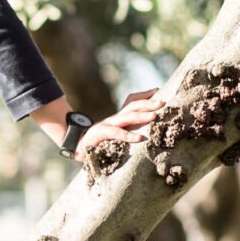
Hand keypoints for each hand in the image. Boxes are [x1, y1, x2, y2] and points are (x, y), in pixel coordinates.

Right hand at [29, 91, 163, 162]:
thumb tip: (146, 133)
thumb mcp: (116, 135)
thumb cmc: (100, 144)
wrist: (77, 149)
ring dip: (141, 115)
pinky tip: (139, 138)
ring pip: (126, 117)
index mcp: (118, 118)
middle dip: (148, 103)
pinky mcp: (100, 134)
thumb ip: (128, 130)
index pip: (131, 101)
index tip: (159, 92)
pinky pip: (115, 133)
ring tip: (155, 116)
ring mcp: (106, 125)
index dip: (145, 96)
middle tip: (163, 103)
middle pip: (132, 106)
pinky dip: (128, 135)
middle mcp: (114, 118)